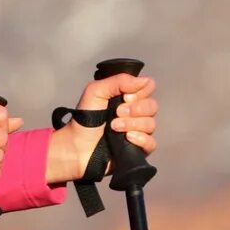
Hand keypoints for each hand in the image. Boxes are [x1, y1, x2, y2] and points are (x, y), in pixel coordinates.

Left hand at [47, 69, 157, 184]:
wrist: (77, 145)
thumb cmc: (84, 119)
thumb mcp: (95, 91)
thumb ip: (118, 81)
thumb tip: (143, 80)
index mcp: (128, 97)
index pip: (148, 87)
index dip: (140, 91)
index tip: (124, 96)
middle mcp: (136, 113)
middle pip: (152, 106)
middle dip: (135, 108)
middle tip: (116, 113)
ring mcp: (138, 131)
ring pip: (151, 124)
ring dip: (132, 124)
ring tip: (114, 127)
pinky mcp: (138, 149)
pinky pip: (151, 143)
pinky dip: (141, 139)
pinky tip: (127, 138)